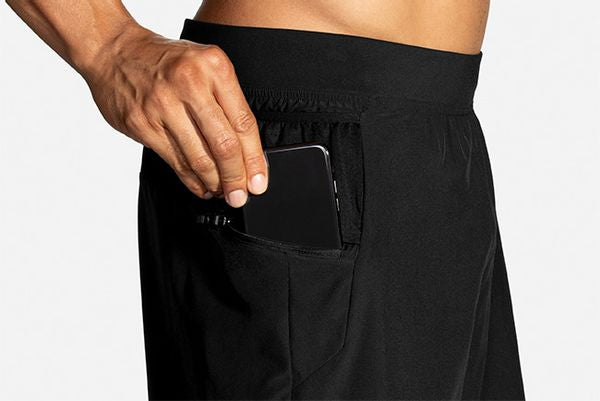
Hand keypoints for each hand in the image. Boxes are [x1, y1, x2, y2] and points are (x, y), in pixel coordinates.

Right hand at [80, 22, 267, 206]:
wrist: (114, 50)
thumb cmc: (166, 61)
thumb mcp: (205, 65)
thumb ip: (226, 102)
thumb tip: (248, 153)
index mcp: (214, 67)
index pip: (244, 122)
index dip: (254, 158)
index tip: (259, 180)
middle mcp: (190, 83)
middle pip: (224, 144)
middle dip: (236, 177)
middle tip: (241, 195)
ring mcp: (163, 104)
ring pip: (199, 158)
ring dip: (215, 182)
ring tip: (223, 192)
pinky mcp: (143, 124)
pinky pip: (175, 161)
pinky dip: (192, 180)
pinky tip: (202, 186)